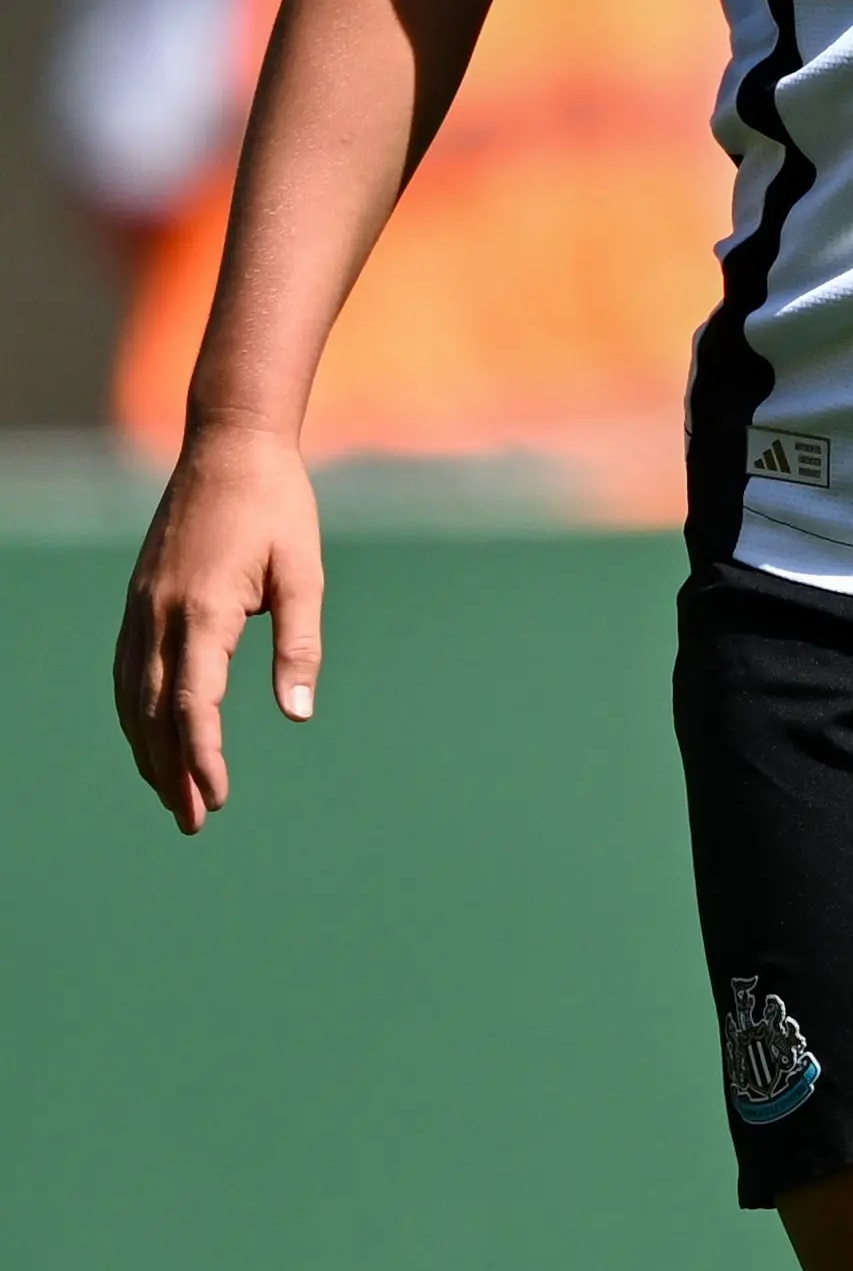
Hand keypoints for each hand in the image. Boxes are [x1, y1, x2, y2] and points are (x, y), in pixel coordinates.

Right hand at [117, 425, 323, 833]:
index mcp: (203, 610)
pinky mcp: (139, 600)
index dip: (202, 756)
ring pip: (134, 696)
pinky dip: (136, 713)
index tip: (218, 797)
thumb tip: (297, 713)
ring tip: (170, 795)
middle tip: (192, 822)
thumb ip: (300, 645)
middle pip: (157, 712)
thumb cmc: (278, 509)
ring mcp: (142, 607)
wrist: (230, 448)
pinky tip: (150, 736)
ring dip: (148, 749)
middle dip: (171, 770)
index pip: (196, 704)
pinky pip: (129, 670)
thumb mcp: (305, 575)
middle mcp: (160, 614)